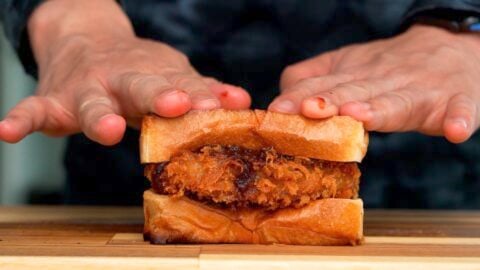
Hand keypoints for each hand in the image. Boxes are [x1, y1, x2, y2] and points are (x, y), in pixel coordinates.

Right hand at [0, 0, 249, 144]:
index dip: (199, 97)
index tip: (218, 105)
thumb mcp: (171, 75)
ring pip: (89, 103)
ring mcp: (84, 90)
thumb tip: (241, 102)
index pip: (180, 87)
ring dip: (98, 116)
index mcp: (153, 78)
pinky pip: (32, 110)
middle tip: (176, 105)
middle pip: (140, 88)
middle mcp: (120, 81)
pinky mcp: (51, 101)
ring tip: (106, 129)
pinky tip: (6, 131)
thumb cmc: (140, 70)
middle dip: (158, 97)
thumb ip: (201, 90)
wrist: (91, 42)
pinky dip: (20, 120)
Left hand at [270, 25, 479, 142]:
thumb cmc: (389, 68)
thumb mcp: (348, 65)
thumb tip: (280, 97)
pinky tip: (456, 130)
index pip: (325, 84)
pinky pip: (461, 109)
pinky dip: (459, 119)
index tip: (280, 110)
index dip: (302, 96)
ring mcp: (422, 91)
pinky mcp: (457, 100)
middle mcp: (386, 80)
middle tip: (311, 110)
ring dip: (381, 109)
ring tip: (362, 117)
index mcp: (357, 74)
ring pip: (400, 101)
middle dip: (332, 100)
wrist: (450, 49)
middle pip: (356, 91)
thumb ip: (313, 77)